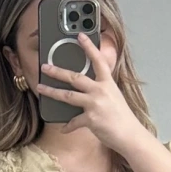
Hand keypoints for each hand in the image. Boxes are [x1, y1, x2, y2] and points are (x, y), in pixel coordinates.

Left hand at [35, 32, 146, 156]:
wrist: (130, 135)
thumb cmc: (122, 117)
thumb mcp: (114, 96)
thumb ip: (101, 89)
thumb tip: (85, 87)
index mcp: (107, 83)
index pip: (98, 60)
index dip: (89, 47)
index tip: (80, 36)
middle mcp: (100, 91)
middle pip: (75, 77)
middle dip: (57, 71)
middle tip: (44, 67)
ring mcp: (95, 104)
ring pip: (67, 95)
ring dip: (51, 92)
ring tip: (40, 88)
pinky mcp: (91, 119)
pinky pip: (73, 121)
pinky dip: (68, 126)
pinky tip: (63, 129)